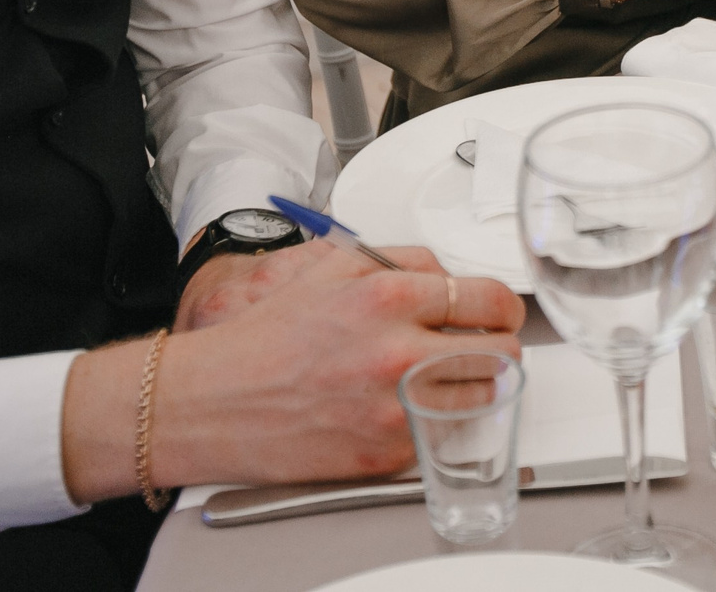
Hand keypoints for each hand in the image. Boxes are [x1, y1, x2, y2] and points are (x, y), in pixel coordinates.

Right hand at [65, 243, 525, 499]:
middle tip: (484, 344)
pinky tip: (409, 406)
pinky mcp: (385, 454)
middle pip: (500, 350)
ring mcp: (395, 407)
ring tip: (448, 376)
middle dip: (499, 345)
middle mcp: (398, 352)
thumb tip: (451, 275)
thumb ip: (401, 262)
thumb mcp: (331, 267)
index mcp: (388, 296)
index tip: (499, 312)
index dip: (502, 306)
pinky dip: (436, 421)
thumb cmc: (266, 335)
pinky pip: (442, 434)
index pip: (488, 297)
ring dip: (476, 385)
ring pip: (484, 397)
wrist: (214, 400)